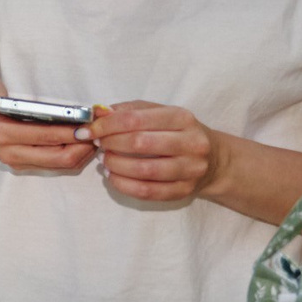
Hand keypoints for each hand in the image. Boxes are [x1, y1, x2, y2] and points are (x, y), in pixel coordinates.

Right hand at [0, 71, 95, 174]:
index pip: (46, 136)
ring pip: (61, 164)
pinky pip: (56, 165)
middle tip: (101, 129)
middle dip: (85, 144)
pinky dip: (75, 155)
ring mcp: (17, 161)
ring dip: (83, 151)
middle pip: (60, 156)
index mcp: (1, 131)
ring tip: (96, 134)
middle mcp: (10, 151)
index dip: (72, 130)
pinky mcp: (24, 165)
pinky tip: (83, 141)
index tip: (92, 120)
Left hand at [88, 101, 220, 203]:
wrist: (214, 160)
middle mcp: (191, 143)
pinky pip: (147, 191)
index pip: (135, 119)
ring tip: (105, 160)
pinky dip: (123, 185)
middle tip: (97, 144)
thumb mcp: (158, 113)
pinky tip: (113, 176)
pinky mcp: (185, 190)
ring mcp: (191, 169)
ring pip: (144, 170)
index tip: (87, 130)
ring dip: (115, 165)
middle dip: (110, 144)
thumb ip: (129, 110)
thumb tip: (98, 113)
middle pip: (139, 143)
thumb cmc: (177, 132)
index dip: (105, 125)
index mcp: (182, 118)